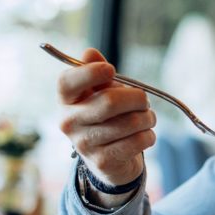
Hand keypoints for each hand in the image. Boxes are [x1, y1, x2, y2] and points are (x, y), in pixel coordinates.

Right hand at [57, 48, 155, 190]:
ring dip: (147, 118)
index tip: (110, 69)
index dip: (90, 72)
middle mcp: (69, 122)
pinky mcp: (103, 161)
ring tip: (146, 119)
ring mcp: (85, 144)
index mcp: (66, 100)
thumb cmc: (105, 117)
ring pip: (130, 123)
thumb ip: (96, 73)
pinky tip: (143, 135)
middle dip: (137, 98)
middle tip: (144, 101)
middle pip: (110, 102)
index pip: (67, 82)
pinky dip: (148, 135)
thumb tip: (90, 53)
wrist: (108, 160)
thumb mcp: (99, 93)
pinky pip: (138, 141)